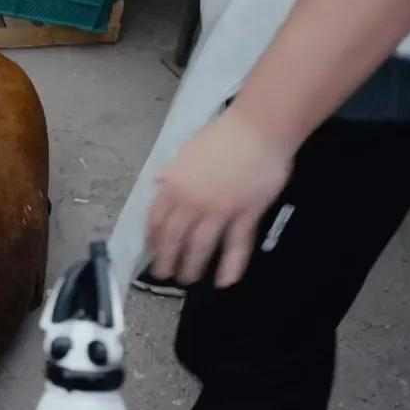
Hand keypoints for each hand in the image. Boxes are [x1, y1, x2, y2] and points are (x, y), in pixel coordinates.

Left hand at [147, 109, 293, 287]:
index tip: (151, 250)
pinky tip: (225, 281)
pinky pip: (236, 245)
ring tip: (187, 279)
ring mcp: (219, 210)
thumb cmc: (223, 135)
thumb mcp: (187, 151)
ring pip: (200, 246)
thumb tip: (157, 181)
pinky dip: (231, 265)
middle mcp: (192, 201)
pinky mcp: (246, 214)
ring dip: (192, 266)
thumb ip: (173, 172)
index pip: (155, 218)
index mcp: (174, 184)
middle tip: (163, 275)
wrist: (258, 129)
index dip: (152, 238)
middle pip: (174, 238)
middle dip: (166, 259)